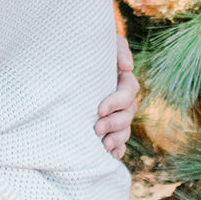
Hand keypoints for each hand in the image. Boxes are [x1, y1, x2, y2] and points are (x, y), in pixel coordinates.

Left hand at [95, 34, 137, 159]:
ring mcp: (116, 113)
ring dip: (117, 138)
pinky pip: (119, 140)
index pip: (128, 92)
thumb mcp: (105, 43)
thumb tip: (127, 67)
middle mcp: (122, 98)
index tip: (100, 109)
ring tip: (105, 146)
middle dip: (114, 123)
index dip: (117, 102)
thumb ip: (118, 50)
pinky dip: (118, 149)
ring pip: (124, 129)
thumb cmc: (88, 48)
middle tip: (97, 129)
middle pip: (127, 114)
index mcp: (123, 80)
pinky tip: (112, 156)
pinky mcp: (107, 124)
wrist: (72, 59)